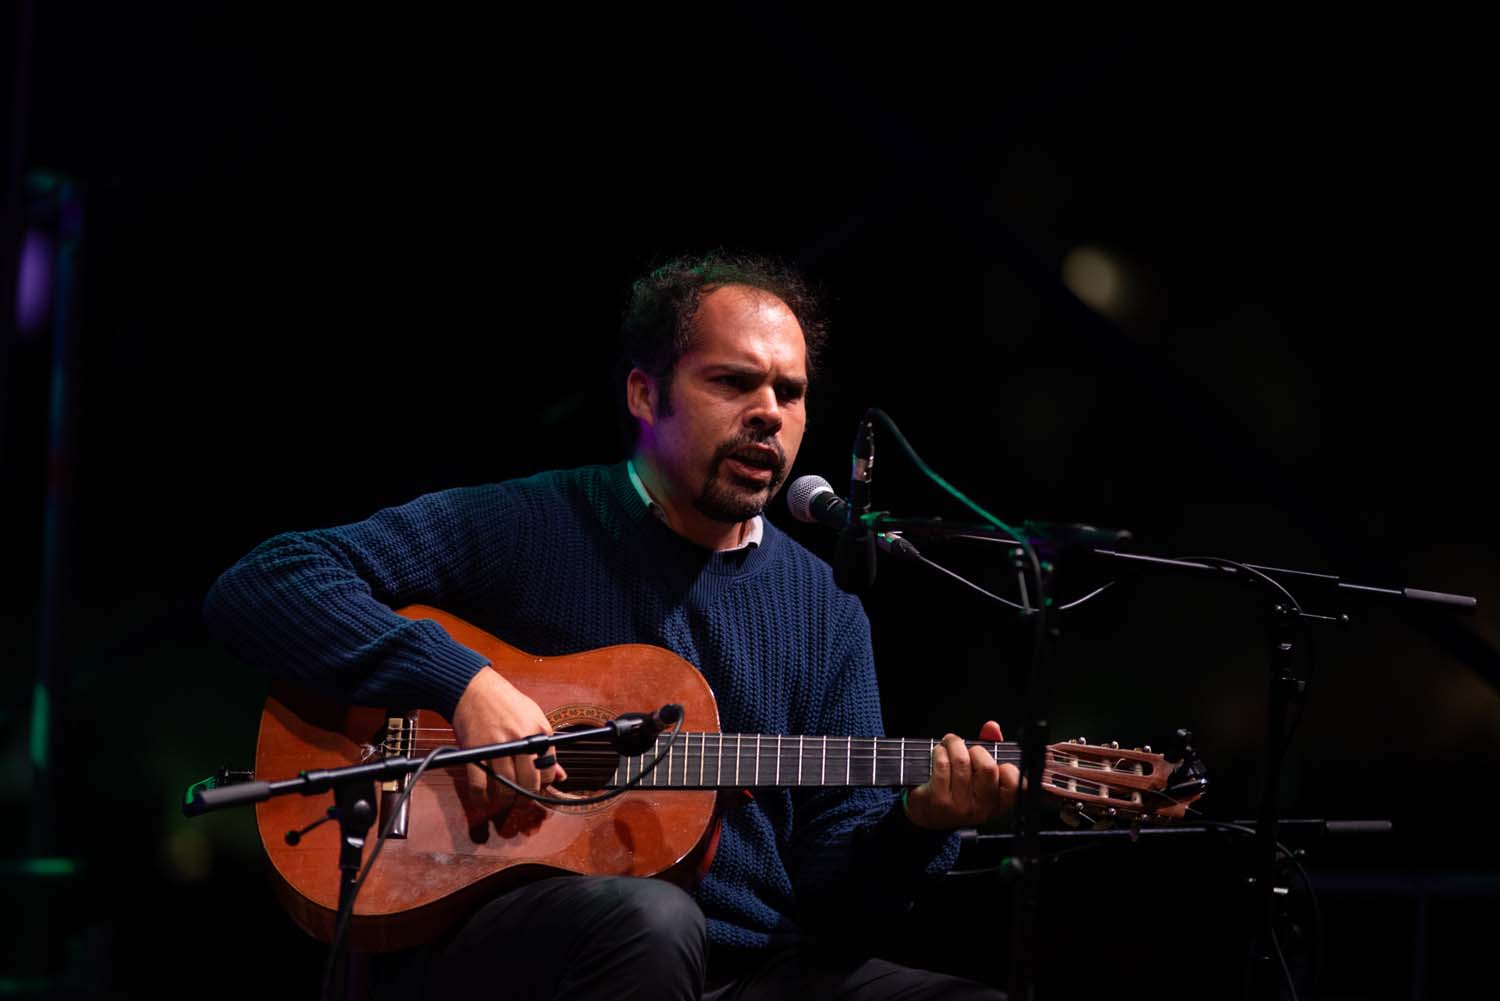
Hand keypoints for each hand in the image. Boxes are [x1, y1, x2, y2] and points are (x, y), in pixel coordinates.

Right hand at [450, 667, 566, 831]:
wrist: (474, 688)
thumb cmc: (506, 702)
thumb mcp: (534, 717)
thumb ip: (547, 747)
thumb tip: (561, 776)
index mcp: (538, 731)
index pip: (548, 769)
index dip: (544, 782)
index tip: (538, 785)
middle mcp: (520, 739)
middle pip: (528, 782)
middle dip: (526, 795)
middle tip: (521, 796)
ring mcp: (497, 746)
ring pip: (506, 786)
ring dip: (506, 798)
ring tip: (505, 796)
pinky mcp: (475, 751)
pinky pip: (479, 784)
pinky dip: (481, 798)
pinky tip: (484, 801)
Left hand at [904, 720, 1018, 829]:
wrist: (929, 815)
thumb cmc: (957, 790)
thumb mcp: (979, 776)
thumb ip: (990, 749)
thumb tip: (992, 727)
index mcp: (997, 803)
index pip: (1016, 785)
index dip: (1009, 769)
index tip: (997, 763)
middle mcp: (982, 808)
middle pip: (987, 767)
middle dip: (977, 750)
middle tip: (968, 749)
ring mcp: (960, 806)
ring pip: (962, 761)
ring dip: (954, 744)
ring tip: (950, 744)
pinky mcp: (939, 800)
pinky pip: (943, 764)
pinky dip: (940, 751)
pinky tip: (939, 753)